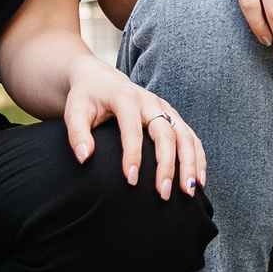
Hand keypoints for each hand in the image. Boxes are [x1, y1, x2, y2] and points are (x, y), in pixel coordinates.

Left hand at [62, 54, 203, 196]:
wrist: (101, 79)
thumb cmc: (86, 98)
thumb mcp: (74, 111)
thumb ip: (77, 133)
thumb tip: (84, 157)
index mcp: (126, 99)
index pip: (133, 130)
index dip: (133, 155)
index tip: (131, 181)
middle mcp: (150, 102)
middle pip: (166, 133)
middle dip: (168, 165)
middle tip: (164, 193)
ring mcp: (165, 108)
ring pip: (185, 135)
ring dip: (189, 163)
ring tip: (189, 191)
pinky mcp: (172, 116)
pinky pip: (191, 136)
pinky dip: (197, 157)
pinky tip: (198, 179)